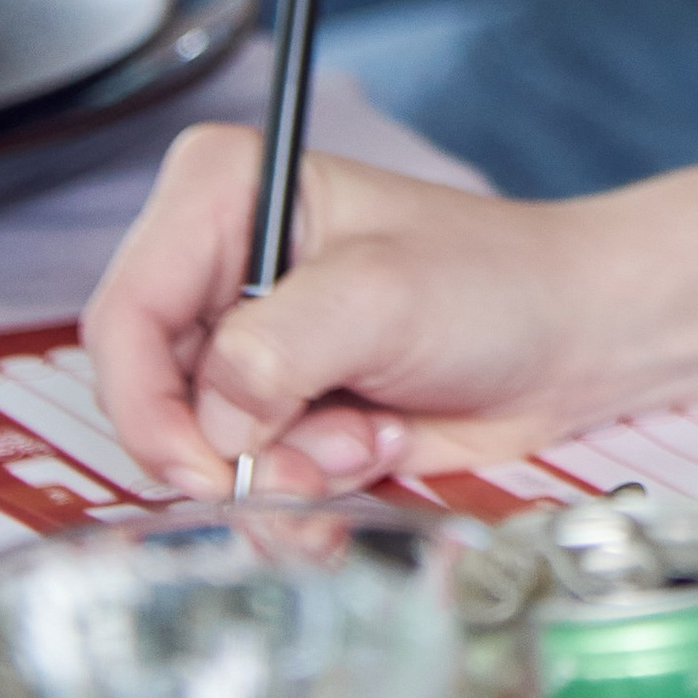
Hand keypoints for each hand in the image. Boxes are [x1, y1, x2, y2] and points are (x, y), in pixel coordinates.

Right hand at [83, 125, 697, 497]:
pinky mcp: (281, 414)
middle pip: (151, 403)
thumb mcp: (385, 296)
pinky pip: (246, 491)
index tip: (207, 464)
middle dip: (240, 454)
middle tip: (329, 452)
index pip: (124, 315)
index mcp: (225, 195)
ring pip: (199, 461)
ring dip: (287, 479)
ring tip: (371, 441)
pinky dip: (304, 502)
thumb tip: (216, 421)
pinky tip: (374, 462)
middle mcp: (223, 270)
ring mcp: (249, 350)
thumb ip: (280, 350)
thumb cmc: (497, 280)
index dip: (148, 406)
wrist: (573, 340)